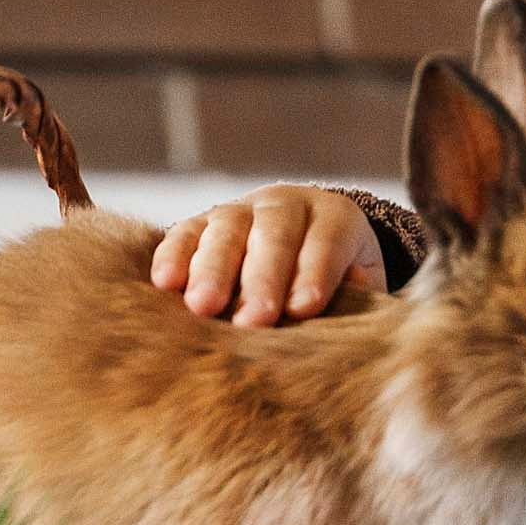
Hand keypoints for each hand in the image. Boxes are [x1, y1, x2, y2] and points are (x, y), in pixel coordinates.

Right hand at [149, 186, 387, 325]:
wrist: (302, 253)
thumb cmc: (338, 283)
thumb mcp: (360, 284)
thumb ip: (360, 290)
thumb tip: (352, 290)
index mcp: (335, 217)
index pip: (327, 241)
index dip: (315, 273)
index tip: (303, 309)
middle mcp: (286, 204)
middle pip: (273, 234)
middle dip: (262, 278)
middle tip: (254, 320)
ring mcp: (240, 210)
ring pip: (226, 230)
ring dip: (213, 269)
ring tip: (203, 307)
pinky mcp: (202, 224)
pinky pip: (185, 233)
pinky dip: (174, 256)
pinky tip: (165, 283)